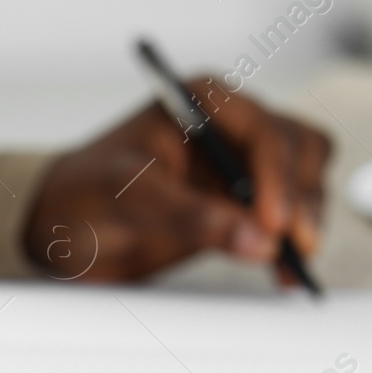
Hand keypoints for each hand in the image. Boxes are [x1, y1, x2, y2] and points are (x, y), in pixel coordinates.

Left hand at [25, 79, 331, 282]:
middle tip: (291, 247)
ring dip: (306, 221)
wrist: (64, 225)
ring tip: (289, 265)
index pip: (264, 129)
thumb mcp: (128, 198)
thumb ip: (189, 214)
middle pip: (299, 150)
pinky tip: (284, 272)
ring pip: (306, 179)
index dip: (278, 177)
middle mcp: (230, 124)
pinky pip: (289, 215)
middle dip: (301, 199)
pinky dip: (293, 242)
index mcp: (202, 100)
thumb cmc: (85, 192)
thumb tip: (256, 239)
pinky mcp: (244, 201)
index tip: (273, 223)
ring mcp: (241, 162)